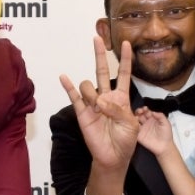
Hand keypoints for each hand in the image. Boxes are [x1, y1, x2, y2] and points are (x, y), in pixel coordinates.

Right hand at [59, 38, 139, 170]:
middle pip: (102, 71)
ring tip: (98, 108)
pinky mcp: (82, 112)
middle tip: (97, 38)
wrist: (113, 157)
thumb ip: (119, 109)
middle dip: (100, 54)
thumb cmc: (126, 141)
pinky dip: (68, 87)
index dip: (125, 59)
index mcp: (121, 98)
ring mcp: (93, 103)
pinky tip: (64, 77)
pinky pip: (74, 97)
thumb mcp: (131, 124)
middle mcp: (106, 97)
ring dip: (93, 93)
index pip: (124, 74)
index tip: (126, 44)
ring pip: (89, 86)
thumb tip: (101, 100)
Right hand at [134, 106, 173, 156]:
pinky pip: (133, 129)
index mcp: (153, 119)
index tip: (145, 108)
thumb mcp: (166, 123)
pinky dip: (132, 126)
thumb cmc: (166, 136)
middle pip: (140, 115)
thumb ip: (160, 116)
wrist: (164, 147)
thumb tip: (153, 111)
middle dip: (139, 111)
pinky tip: (133, 123)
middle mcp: (147, 123)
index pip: (146, 112)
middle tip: (139, 111)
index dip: (145, 109)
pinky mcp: (139, 135)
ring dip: (134, 117)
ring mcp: (142, 129)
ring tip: (136, 117)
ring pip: (135, 121)